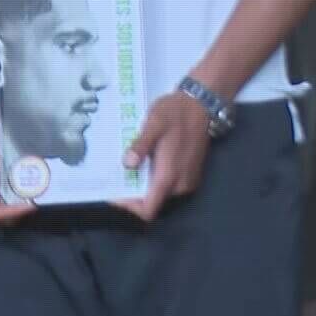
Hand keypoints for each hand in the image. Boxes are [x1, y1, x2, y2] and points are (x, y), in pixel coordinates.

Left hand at [113, 91, 212, 221]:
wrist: (202, 105)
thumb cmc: (175, 114)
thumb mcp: (154, 124)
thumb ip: (141, 145)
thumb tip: (127, 165)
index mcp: (169, 177)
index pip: (147, 210)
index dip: (129, 208)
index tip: (113, 195)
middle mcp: (179, 186)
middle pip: (151, 203)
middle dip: (132, 195)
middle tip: (113, 178)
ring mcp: (187, 182)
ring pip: (159, 194)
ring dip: (142, 186)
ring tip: (125, 170)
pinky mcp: (190, 175)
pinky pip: (168, 186)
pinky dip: (153, 180)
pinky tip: (143, 164)